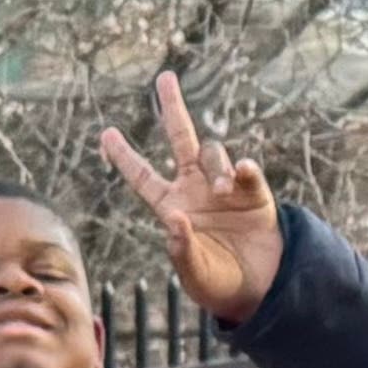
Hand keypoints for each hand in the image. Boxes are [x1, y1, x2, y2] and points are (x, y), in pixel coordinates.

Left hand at [98, 74, 285, 325]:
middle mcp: (196, 189)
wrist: (262, 290)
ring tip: (224, 192)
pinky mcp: (254, 193)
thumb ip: (182, 249)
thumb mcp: (195, 275)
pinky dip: (245, 169)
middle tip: (164, 78)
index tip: (105, 133)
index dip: (124, 156)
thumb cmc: (220, 286)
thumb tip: (174, 216)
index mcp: (172, 207)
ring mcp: (225, 187)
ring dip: (217, 167)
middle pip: (180, 139)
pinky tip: (243, 173)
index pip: (143, 176)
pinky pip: (247, 170)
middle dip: (173, 108)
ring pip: (213, 155)